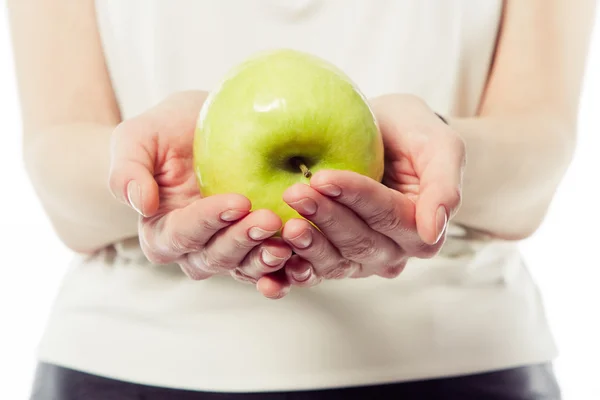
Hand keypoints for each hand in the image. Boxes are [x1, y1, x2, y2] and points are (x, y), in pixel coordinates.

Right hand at [108, 91, 292, 296]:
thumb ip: (127, 169)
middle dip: (241, 242)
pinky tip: (303, 261)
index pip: (180, 235)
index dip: (207, 222)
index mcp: (162, 230)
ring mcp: (228, 248)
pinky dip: (286, 270)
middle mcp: (194, 248)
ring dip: (265, 259)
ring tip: (289, 242)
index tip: (237, 201)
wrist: (204, 128)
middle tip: (268, 219)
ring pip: (243, 267)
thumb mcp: (138, 137)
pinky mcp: (256, 245)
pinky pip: (270, 267)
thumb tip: (139, 204)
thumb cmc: (167, 131)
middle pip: (214, 258)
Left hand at [275, 94, 464, 284]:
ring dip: (307, 246)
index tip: (324, 178)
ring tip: (281, 225)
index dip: (356, 198)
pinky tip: (270, 265)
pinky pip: (313, 271)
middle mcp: (393, 251)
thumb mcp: (441, 146)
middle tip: (294, 192)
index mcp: (422, 227)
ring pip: (335, 262)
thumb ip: (444, 186)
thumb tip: (433, 232)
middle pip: (359, 242)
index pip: (388, 214)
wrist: (386, 137)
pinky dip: (291, 272)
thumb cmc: (414, 134)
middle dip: (326, 219)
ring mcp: (361, 260)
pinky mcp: (333, 259)